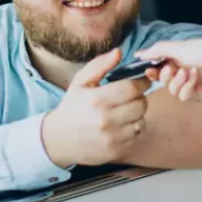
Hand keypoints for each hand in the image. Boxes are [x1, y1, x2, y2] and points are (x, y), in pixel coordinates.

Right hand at [42, 48, 150, 167]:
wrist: (60, 139)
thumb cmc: (72, 106)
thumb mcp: (80, 82)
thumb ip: (100, 65)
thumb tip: (119, 52)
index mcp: (97, 99)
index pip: (132, 88)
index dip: (141, 83)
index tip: (141, 82)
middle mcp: (105, 119)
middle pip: (141, 104)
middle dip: (139, 98)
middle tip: (131, 97)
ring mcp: (111, 137)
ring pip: (141, 120)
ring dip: (137, 114)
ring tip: (124, 111)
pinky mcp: (116, 150)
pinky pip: (136, 135)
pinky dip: (133, 128)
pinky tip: (121, 125)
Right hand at [135, 38, 201, 101]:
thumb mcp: (177, 47)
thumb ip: (156, 50)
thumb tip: (137, 54)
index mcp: (177, 58)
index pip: (158, 68)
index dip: (152, 71)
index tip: (148, 70)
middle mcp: (182, 71)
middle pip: (163, 81)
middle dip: (164, 76)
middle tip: (170, 69)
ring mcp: (190, 84)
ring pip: (172, 90)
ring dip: (177, 81)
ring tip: (187, 72)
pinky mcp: (198, 95)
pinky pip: (184, 96)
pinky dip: (187, 88)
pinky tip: (195, 79)